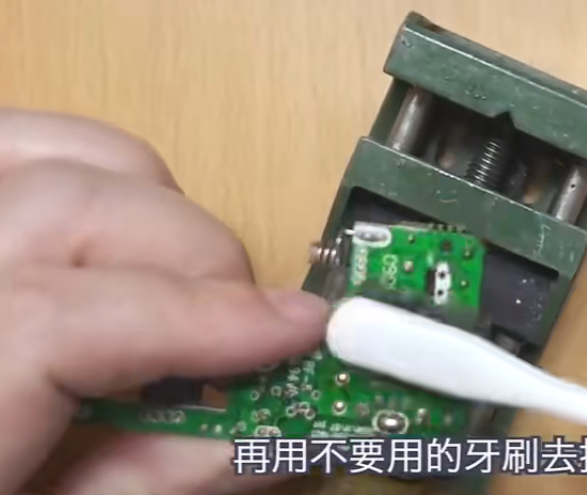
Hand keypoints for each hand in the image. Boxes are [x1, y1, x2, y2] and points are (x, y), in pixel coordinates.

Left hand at [0, 108, 328, 494]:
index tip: (301, 334)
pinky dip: (104, 177)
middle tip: (253, 335)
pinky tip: (122, 248)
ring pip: (62, 153)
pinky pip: (33, 142)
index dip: (200, 322)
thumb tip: (274, 425)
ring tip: (186, 294)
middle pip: (73, 210)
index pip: (62, 320)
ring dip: (156, 214)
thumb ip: (157, 481)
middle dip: (198, 263)